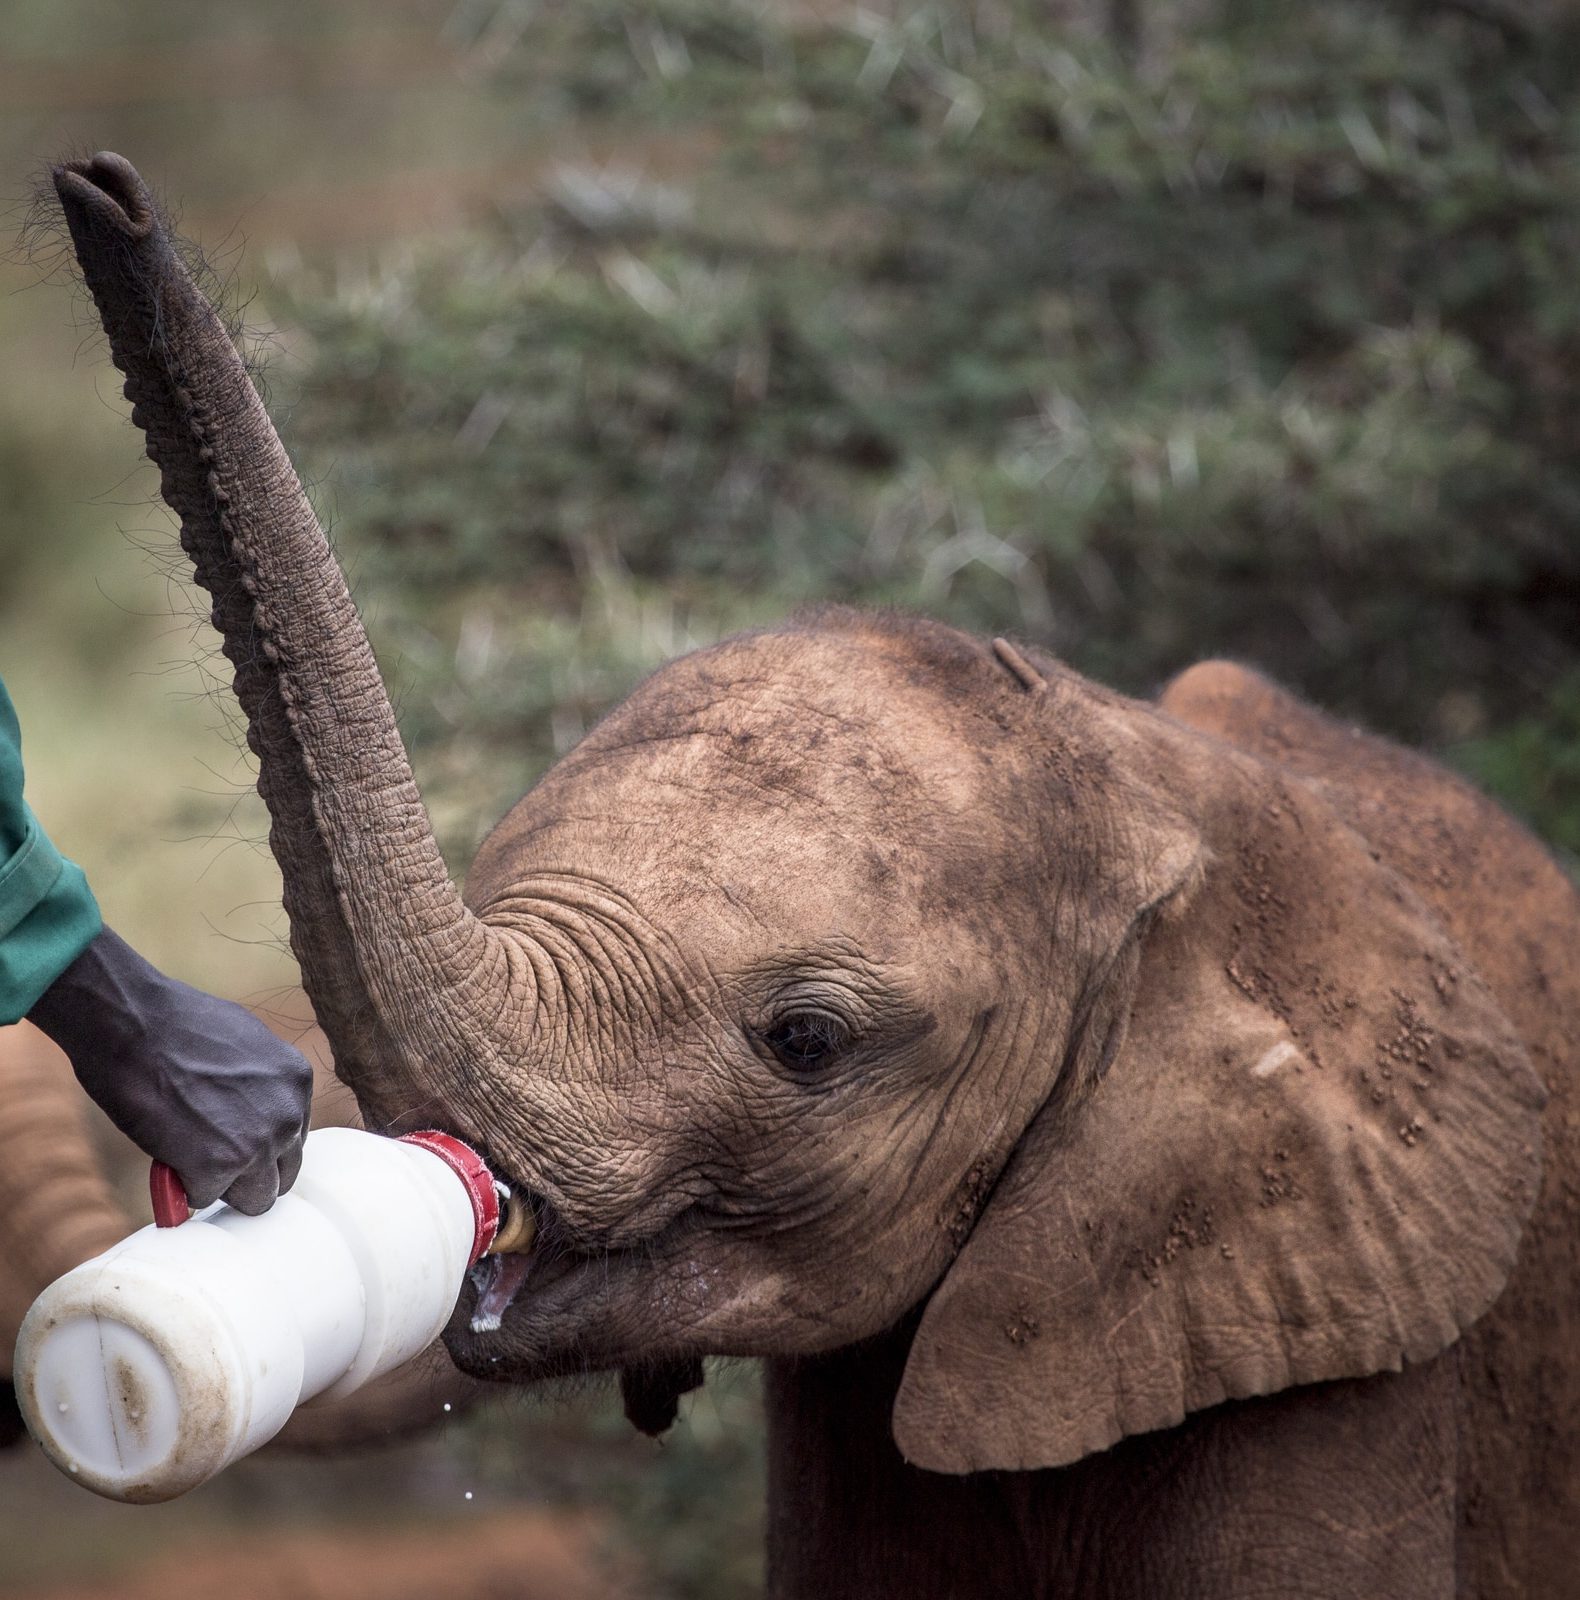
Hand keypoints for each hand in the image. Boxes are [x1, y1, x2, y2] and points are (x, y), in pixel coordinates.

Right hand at [28, 928, 312, 1213]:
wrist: (131, 1020)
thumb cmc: (172, 1026)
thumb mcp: (242, 1045)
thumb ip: (256, 1086)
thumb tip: (245, 1114)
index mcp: (296, 1082)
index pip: (293, 1140)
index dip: (259, 1147)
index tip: (233, 1145)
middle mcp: (288, 1115)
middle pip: (282, 1176)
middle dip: (247, 1176)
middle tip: (209, 1162)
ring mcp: (258, 1144)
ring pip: (253, 1199)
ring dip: (221, 1188)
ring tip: (188, 1160)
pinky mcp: (219, 1167)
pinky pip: (205, 1199)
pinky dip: (182, 1185)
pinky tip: (166, 1153)